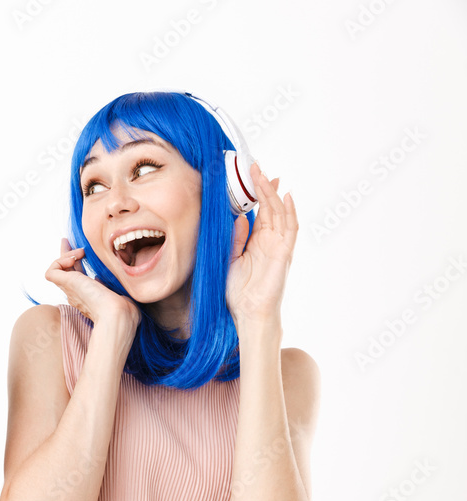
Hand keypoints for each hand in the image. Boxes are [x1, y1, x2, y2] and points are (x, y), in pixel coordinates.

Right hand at [45, 238, 140, 341]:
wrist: (117, 314)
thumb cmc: (123, 307)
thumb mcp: (119, 291)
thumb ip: (112, 283)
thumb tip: (105, 275)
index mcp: (89, 295)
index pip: (78, 276)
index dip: (78, 263)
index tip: (83, 252)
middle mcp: (77, 293)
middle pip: (65, 271)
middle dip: (66, 255)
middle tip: (67, 240)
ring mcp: (70, 290)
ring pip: (57, 270)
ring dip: (66, 255)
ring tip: (80, 251)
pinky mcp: (67, 285)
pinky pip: (52, 271)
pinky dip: (60, 260)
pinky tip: (74, 257)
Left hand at [226, 164, 296, 326]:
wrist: (249, 312)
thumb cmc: (240, 291)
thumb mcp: (231, 259)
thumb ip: (236, 238)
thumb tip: (239, 217)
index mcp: (257, 241)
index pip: (260, 211)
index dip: (256, 194)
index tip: (251, 176)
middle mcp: (270, 240)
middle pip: (270, 207)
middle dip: (264, 187)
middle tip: (256, 167)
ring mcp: (279, 246)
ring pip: (280, 213)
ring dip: (273, 194)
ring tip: (266, 175)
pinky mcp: (284, 253)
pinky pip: (290, 229)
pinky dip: (290, 212)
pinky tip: (286, 197)